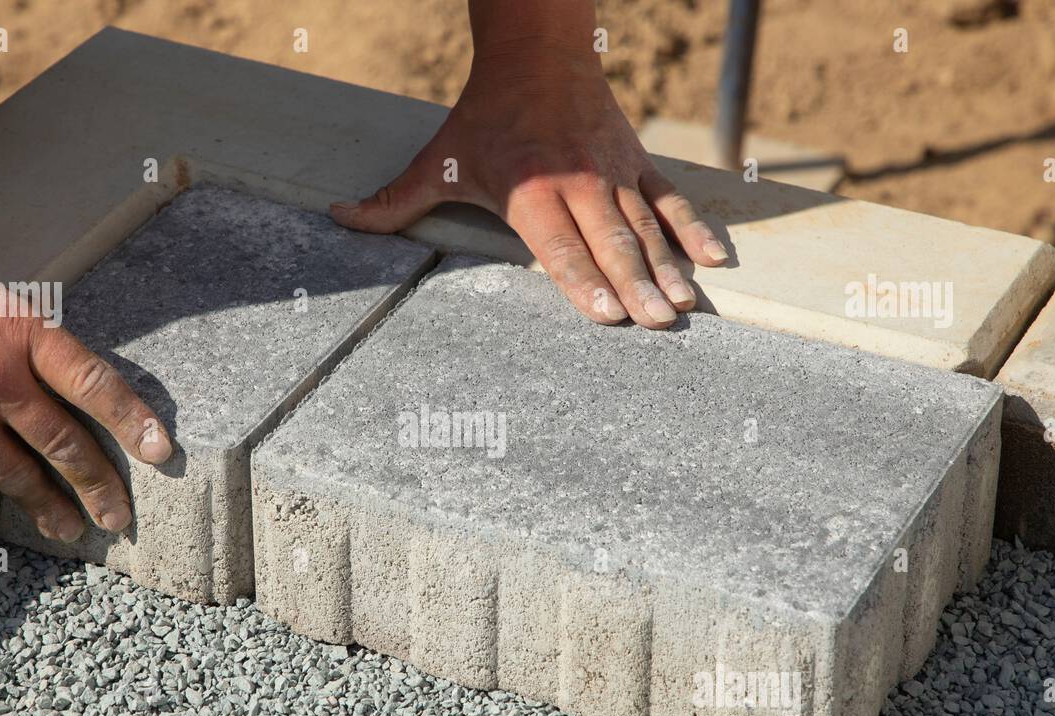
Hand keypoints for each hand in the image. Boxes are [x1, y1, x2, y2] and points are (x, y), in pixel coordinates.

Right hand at [0, 233, 172, 540]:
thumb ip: (30, 343)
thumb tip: (73, 388)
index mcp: (21, 332)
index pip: (93, 381)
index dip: (132, 418)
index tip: (161, 451)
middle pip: (63, 443)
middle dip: (98, 486)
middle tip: (120, 517)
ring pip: (18, 475)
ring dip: (48, 507)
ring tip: (71, 530)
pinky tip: (3, 510)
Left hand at [331, 31, 727, 327]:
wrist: (537, 53)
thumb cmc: (484, 117)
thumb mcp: (439, 160)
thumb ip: (394, 201)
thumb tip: (338, 220)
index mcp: (530, 190)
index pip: (559, 245)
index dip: (582, 279)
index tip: (607, 314)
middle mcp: (578, 183)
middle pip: (610, 241)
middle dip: (634, 284)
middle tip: (656, 323)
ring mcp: (613, 173)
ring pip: (645, 226)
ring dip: (667, 267)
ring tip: (684, 305)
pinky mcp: (637, 160)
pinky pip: (671, 198)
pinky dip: (694, 228)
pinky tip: (715, 260)